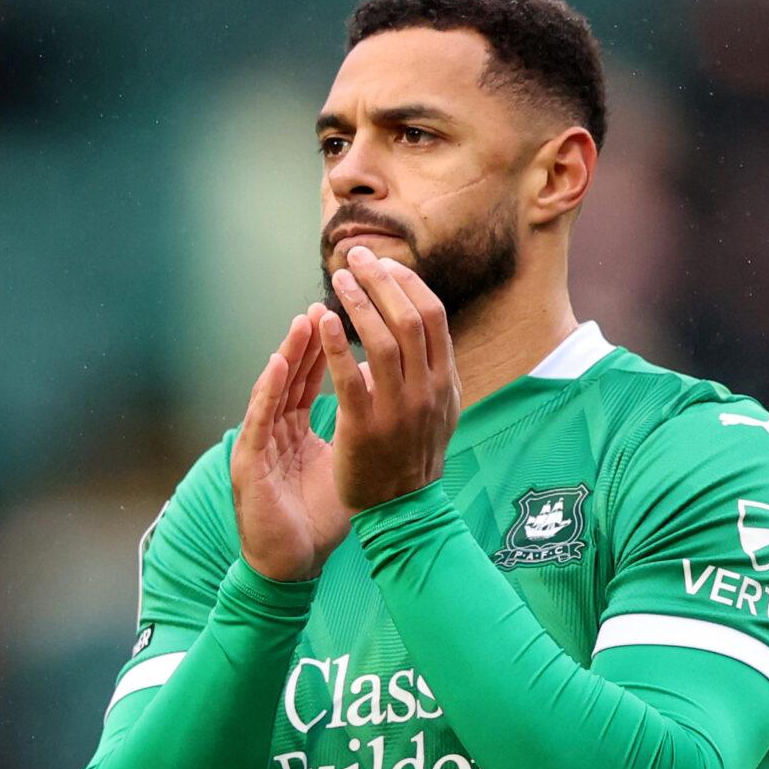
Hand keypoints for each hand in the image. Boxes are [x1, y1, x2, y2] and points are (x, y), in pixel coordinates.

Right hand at [232, 308, 351, 580]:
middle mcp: (276, 430)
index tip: (353, 315)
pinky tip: (279, 364)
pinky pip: (260, 420)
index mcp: (295, 429)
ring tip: (304, 319)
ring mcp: (260, 444)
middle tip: (329, 301)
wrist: (286, 564)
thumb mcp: (338, 467)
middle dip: (311, 337)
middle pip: (293, 375)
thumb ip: (350, 432)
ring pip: (274, 389)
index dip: (331, 346)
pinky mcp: (248, 463)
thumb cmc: (313, 519)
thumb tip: (382, 401)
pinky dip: (270, 390)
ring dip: (289, 352)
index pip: (313, 378)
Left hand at [317, 247, 461, 511]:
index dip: (407, 283)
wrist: (403, 510)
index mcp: (445, 382)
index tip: (384, 264)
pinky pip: (350, 378)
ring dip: (357, 303)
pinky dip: (336, 344)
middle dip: (381, 281)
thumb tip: (410, 327)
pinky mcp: (365, 428)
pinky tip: (322, 321)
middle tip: (355, 257)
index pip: (432, 315)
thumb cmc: (413, 455)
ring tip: (336, 281)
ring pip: (382, 341)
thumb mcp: (438, 409)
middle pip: (409, 318)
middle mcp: (427, 391)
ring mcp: (398, 410)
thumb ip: (430, 370)